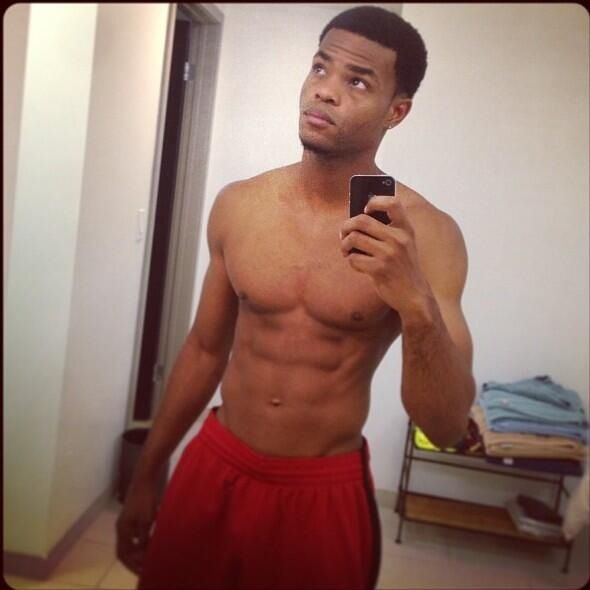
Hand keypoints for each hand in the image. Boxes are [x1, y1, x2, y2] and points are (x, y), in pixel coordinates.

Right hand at [116, 480, 158, 575]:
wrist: (144, 478)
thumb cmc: (145, 499)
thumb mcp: (146, 520)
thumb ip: (143, 538)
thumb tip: (143, 554)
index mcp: (122, 530)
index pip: (123, 554)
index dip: (131, 565)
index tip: (142, 572)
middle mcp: (121, 527)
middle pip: (125, 549)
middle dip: (134, 560)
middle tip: (146, 568)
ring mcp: (126, 520)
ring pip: (130, 542)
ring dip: (138, 551)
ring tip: (149, 557)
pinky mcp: (133, 514)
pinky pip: (134, 534)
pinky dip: (141, 541)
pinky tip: (151, 541)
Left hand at [339, 195, 432, 315]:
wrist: (414, 295)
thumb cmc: (403, 268)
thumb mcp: (404, 245)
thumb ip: (387, 231)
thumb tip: (357, 219)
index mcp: (406, 229)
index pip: (392, 203)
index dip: (375, 201)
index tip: (365, 209)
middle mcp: (398, 239)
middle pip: (362, 220)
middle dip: (346, 226)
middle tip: (343, 234)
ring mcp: (389, 254)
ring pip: (353, 238)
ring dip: (345, 245)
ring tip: (347, 251)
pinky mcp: (379, 269)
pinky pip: (353, 259)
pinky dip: (351, 261)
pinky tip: (357, 264)